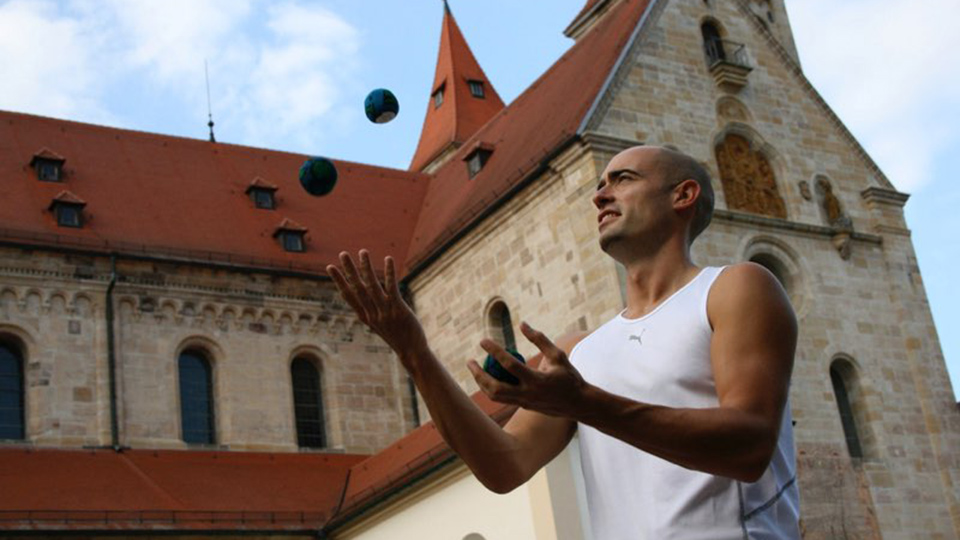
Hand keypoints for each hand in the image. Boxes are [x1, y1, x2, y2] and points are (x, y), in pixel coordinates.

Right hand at [326, 251, 427, 362]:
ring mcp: (384, 312)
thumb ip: (373, 310)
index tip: (330, 267)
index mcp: (365, 316)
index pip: (348, 296)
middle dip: (349, 270)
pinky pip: (391, 288)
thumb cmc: (397, 336)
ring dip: (366, 268)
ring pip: (372, 286)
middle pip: (357, 288)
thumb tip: (368, 297)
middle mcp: (372, 313)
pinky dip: (389, 273)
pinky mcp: (398, 310)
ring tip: (362, 252)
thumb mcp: (380, 324)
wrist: (411, 352)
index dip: (339, 281)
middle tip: (342, 253)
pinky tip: (388, 259)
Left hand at [467, 322, 586, 417]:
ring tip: (475, 369)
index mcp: (537, 380)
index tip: (483, 341)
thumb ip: (540, 339)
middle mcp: (528, 394)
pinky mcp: (523, 407)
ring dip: (481, 383)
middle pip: (495, 388)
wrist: (578, 404)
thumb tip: (522, 324)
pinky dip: (491, 388)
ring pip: (495, 397)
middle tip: (470, 361)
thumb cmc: (569, 376)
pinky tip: (487, 377)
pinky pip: (502, 398)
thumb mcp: (557, 355)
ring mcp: (524, 403)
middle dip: (479, 375)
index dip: (494, 351)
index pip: (510, 364)